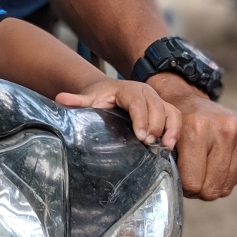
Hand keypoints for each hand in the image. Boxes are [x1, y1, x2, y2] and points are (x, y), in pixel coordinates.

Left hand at [56, 78, 181, 150]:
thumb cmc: (100, 97)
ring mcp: (158, 101)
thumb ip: (77, 100)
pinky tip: (171, 147)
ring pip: (171, 112)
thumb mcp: (89, 98)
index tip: (141, 136)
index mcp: (129, 89)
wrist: (108, 92)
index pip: (138, 102)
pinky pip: (176, 119)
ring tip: (165, 147)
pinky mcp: (165, 110)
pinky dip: (176, 132)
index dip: (141, 118)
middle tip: (149, 144)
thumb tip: (60, 99)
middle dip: (156, 126)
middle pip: (158, 107)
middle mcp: (147, 92)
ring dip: (171, 129)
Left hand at [148, 74, 236, 199]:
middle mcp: (224, 129)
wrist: (192, 101)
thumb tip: (174, 188)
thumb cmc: (178, 124)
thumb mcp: (165, 139)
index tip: (183, 182)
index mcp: (197, 129)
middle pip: (213, 186)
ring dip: (216, 183)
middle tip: (194, 180)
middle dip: (201, 189)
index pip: (193, 182)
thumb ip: (168, 163)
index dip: (186, 187)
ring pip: (230, 183)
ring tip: (206, 172)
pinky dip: (231, 176)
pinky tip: (221, 164)